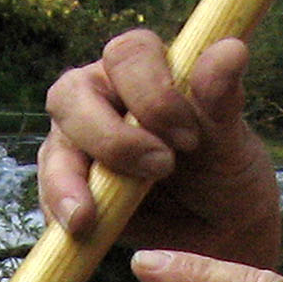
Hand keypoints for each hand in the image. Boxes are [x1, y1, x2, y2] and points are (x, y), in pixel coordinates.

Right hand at [39, 29, 281, 267]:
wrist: (221, 231)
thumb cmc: (226, 172)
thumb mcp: (232, 141)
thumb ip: (222, 98)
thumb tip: (231, 50)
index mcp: (144, 69)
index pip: (128, 55)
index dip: (152, 92)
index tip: (189, 139)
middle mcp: (102, 97)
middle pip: (72, 94)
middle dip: (111, 137)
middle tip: (159, 168)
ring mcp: (78, 141)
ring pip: (56, 146)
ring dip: (69, 181)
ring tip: (90, 217)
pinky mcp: (69, 185)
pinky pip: (51, 193)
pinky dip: (61, 210)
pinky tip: (81, 228)